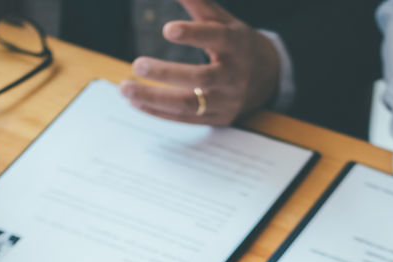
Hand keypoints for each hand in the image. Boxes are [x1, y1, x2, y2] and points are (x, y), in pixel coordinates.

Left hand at [119, 0, 280, 124]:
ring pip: (189, 104)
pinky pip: (184, 119)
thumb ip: (199, 4)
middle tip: (138, 64)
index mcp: (237, 46)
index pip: (217, 39)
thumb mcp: (223, 21)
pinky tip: (136, 103)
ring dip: (154, 98)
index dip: (194, 35)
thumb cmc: (237, 44)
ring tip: (125, 88)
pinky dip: (158, 112)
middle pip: (201, 78)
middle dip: (167, 74)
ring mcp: (226, 101)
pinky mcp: (217, 118)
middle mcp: (234, 76)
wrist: (267, 78)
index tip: (167, 29)